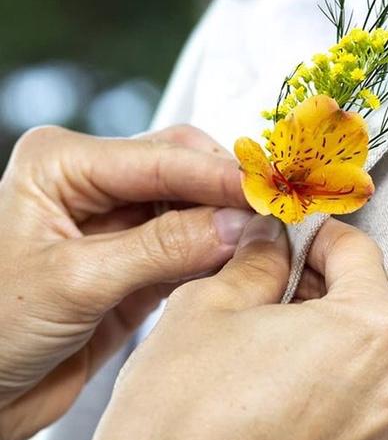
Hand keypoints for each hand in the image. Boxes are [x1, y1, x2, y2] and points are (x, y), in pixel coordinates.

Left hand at [0, 125, 252, 439]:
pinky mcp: (133, 259)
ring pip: (189, 205)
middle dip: (225, 190)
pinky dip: (213, 252)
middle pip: (180, 168)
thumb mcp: (76, 281)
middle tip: (271, 212)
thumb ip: (162, 247)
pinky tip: (237, 259)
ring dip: (225, 222)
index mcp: (63, 164)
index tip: (267, 190)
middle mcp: (91, 182)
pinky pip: (186, 244)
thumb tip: (237, 222)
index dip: (218, 174)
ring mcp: (115, 221)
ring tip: (263, 237)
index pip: (159, 157)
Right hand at [88, 217, 387, 439]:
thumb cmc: (182, 420)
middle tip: (284, 278)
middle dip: (335, 278)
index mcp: (368, 331)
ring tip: (281, 330)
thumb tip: (270, 238)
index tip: (291, 236)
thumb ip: (256, 261)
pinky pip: (373, 399)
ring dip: (340, 327)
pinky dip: (343, 376)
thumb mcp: (209, 307)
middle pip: (382, 298)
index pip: (359, 251)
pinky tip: (290, 379)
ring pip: (380, 351)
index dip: (317, 233)